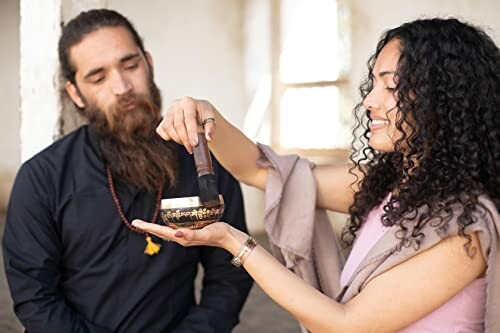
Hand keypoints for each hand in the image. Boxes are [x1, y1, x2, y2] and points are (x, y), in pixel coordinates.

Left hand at [131, 220, 246, 253]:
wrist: (229, 237)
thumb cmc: (218, 234)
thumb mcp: (206, 233)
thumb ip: (192, 234)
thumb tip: (177, 233)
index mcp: (183, 238)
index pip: (161, 231)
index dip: (148, 227)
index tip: (136, 222)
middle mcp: (182, 237)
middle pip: (161, 232)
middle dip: (149, 227)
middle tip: (136, 222)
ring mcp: (187, 235)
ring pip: (167, 231)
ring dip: (156, 227)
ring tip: (147, 222)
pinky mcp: (192, 231)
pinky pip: (175, 228)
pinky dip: (167, 225)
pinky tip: (168, 221)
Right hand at [156, 97, 218, 153]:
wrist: (197, 110)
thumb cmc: (204, 114)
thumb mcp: (210, 118)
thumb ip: (210, 127)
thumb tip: (208, 138)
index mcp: (189, 102)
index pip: (188, 118)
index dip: (191, 132)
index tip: (195, 144)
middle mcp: (176, 104)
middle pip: (177, 124)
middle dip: (184, 139)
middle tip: (191, 148)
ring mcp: (168, 111)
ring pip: (168, 127)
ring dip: (177, 139)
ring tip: (186, 144)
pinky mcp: (163, 118)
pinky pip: (161, 130)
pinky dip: (168, 137)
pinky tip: (178, 139)